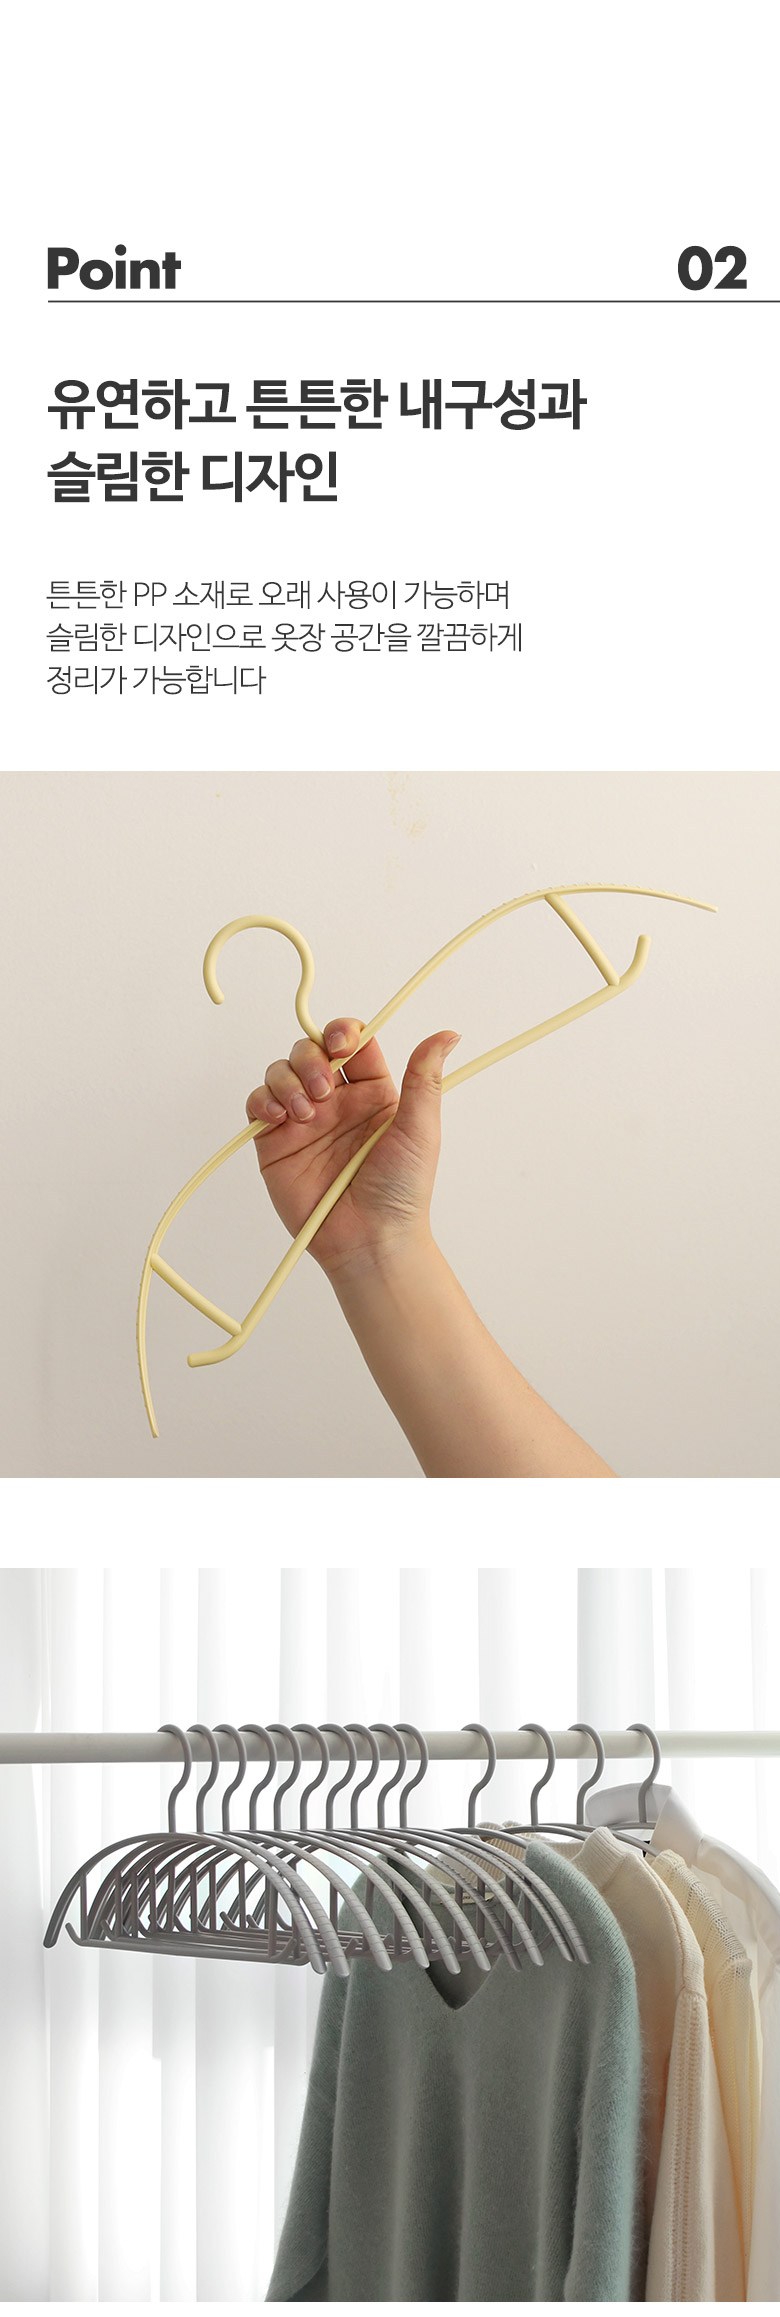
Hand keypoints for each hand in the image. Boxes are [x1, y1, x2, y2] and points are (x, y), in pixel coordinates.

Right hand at [246, 1018, 459, 1278]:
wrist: (369, 1239)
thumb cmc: (401, 1190)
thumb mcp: (420, 1128)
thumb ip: (425, 1078)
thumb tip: (449, 1034)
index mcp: (372, 1092)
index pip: (352, 1042)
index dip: (341, 1032)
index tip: (341, 1044)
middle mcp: (336, 1101)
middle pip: (310, 1049)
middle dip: (310, 1058)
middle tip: (324, 1090)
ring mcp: (304, 1120)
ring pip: (281, 1071)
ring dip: (288, 1079)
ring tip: (304, 1112)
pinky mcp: (276, 1142)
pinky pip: (258, 1103)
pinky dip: (263, 1100)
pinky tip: (280, 1116)